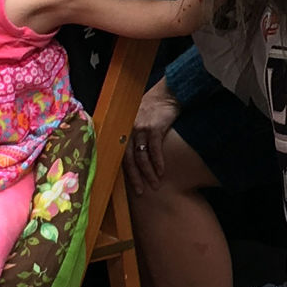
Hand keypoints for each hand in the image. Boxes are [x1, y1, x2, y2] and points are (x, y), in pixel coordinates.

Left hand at [122, 78, 181, 194]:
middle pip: (128, 160)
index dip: (124, 172)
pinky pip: (154, 149)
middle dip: (135, 178)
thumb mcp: (138, 119)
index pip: (119, 155)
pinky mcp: (154, 127)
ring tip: (155, 185)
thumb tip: (133, 155)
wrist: (167, 93)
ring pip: (141, 157)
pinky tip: (161, 172)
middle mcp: (128, 129)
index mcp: (123, 130)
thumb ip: (133, 134)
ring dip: (148, 173)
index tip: (128, 186)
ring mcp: (141, 128)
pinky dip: (158, 162)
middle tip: (140, 193)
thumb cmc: (153, 107)